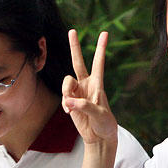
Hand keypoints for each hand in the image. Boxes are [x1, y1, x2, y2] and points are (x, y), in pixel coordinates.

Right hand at [62, 30, 117, 144]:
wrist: (98, 136)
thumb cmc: (105, 124)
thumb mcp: (99, 114)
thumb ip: (84, 106)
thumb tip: (68, 101)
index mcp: (98, 84)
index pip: (99, 63)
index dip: (101, 48)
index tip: (104, 33)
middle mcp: (87, 85)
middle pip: (78, 62)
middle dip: (74, 47)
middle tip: (72, 30)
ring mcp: (77, 92)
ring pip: (66, 83)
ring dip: (66, 92)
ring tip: (71, 106)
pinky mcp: (70, 101)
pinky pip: (63, 97)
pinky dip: (65, 104)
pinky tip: (70, 112)